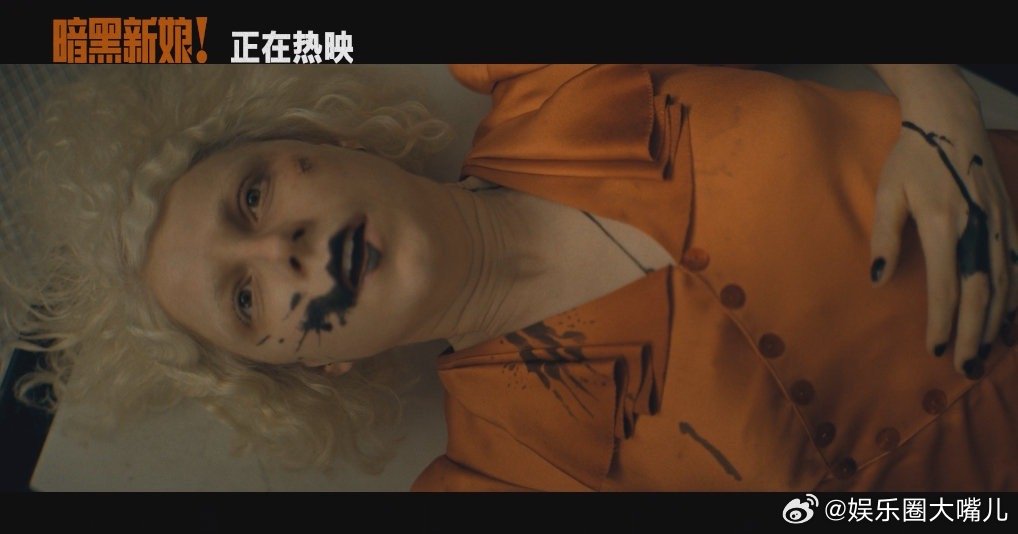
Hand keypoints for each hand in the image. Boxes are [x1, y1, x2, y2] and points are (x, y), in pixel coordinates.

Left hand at [870, 101, 1014, 378]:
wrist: (950, 122)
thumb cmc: (911, 159)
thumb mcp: (888, 193)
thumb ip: (884, 236)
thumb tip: (878, 279)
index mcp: (943, 223)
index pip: (945, 284)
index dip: (941, 320)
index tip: (935, 349)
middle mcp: (978, 227)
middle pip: (981, 291)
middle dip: (973, 333)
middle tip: (964, 367)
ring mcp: (1000, 223)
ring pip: (1005, 284)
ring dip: (996, 322)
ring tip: (985, 354)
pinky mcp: (1010, 219)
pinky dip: (1016, 297)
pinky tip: (1010, 322)